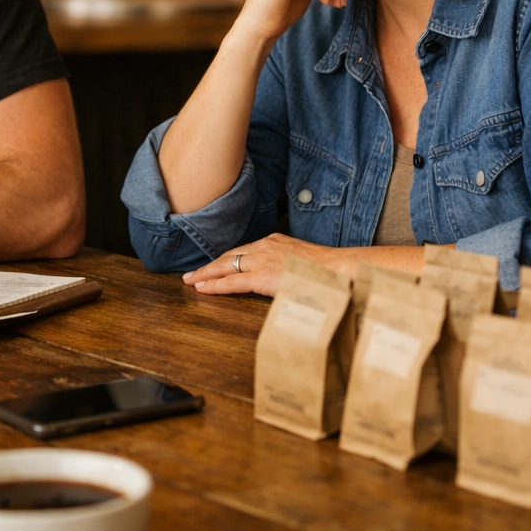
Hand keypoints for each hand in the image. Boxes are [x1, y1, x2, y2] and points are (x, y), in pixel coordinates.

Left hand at [181, 233, 354, 295]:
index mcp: (274, 242)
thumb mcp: (302, 263)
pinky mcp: (263, 276)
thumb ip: (287, 267)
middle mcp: (265, 247)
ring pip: (226, 267)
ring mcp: (262, 260)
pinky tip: (203, 289)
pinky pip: (233, 282)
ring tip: (191, 281)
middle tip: (193, 274)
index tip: (214, 266)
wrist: (339, 270)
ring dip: (207, 275)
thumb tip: (283, 279)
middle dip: (210, 266)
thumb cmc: (328, 271)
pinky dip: (216, 285)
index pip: (243, 251)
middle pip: (230, 256)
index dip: (226, 261)